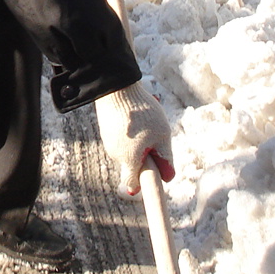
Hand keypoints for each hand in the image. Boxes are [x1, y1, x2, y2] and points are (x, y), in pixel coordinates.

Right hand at [95, 83, 173, 197]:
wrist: (116, 88)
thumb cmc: (142, 113)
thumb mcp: (162, 135)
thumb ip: (165, 158)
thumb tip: (168, 177)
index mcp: (129, 160)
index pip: (133, 184)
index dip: (144, 184)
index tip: (153, 179)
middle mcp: (115, 154)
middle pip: (134, 163)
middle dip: (146, 155)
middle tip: (157, 137)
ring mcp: (109, 141)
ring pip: (129, 148)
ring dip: (140, 140)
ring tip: (147, 120)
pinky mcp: (106, 129)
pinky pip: (122, 137)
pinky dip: (131, 131)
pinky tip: (136, 114)